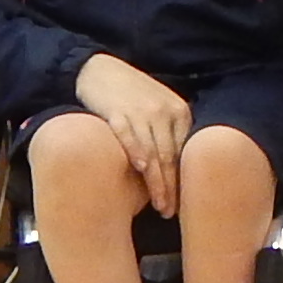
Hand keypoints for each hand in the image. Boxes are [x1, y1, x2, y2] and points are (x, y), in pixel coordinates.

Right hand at [74, 55, 194, 212]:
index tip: (182, 203)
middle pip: (170, 156)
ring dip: (157, 181)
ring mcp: (141, 111)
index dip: (182, 181)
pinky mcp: (117, 110)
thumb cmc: (131, 95)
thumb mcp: (158, 110)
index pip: (182, 154)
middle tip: (170, 212)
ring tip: (159, 205)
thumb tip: (175, 171)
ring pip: (152, 151)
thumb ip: (168, 134)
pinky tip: (140, 168)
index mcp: (179, 112)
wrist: (99, 70)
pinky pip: (128, 134)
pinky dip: (135, 150)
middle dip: (171, 188)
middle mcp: (164, 111)